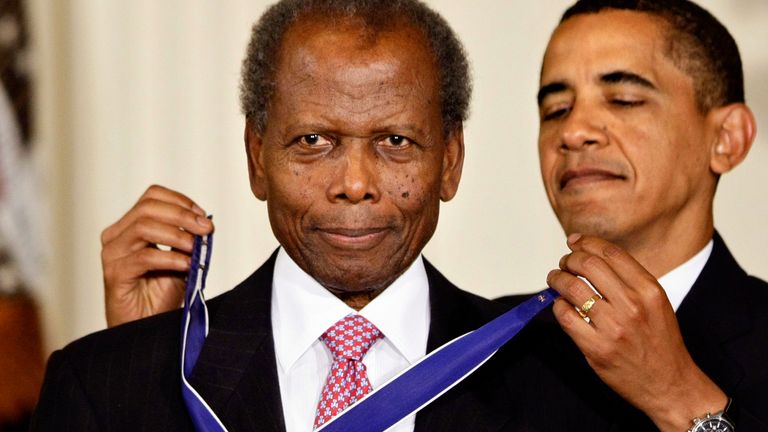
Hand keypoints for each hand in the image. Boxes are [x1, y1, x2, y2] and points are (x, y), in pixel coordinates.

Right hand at [101, 185, 213, 326]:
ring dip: (177, 235)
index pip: (152, 196)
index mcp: (130, 226)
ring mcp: (113, 254)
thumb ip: (188, 239)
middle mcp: (116, 236)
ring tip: (195, 249)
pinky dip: (170, 258)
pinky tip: (186, 265)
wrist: (147, 326)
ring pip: (144, 227)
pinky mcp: (114, 274)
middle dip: (183, 215)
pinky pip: (144, 257)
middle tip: (206, 229)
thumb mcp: (180, 258)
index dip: (180, 201)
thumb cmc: (160, 293)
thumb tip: (205, 223)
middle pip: (148, 207)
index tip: (203, 216)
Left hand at [547, 234, 725, 431]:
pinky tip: (561, 305)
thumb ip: (628, 279)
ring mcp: (613, 327)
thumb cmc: (660, 342)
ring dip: (557, 279)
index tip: (574, 242)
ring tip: (555, 280)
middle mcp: (632, 305)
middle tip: (564, 264)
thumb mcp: (656, 302)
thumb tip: (590, 254)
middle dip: (569, 259)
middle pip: (588, 265)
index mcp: (649, 290)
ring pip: (572, 287)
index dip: (586, 242)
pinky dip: (558, 305)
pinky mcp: (596, 348)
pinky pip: (565, 316)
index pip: (610, 252)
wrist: (670, 384)